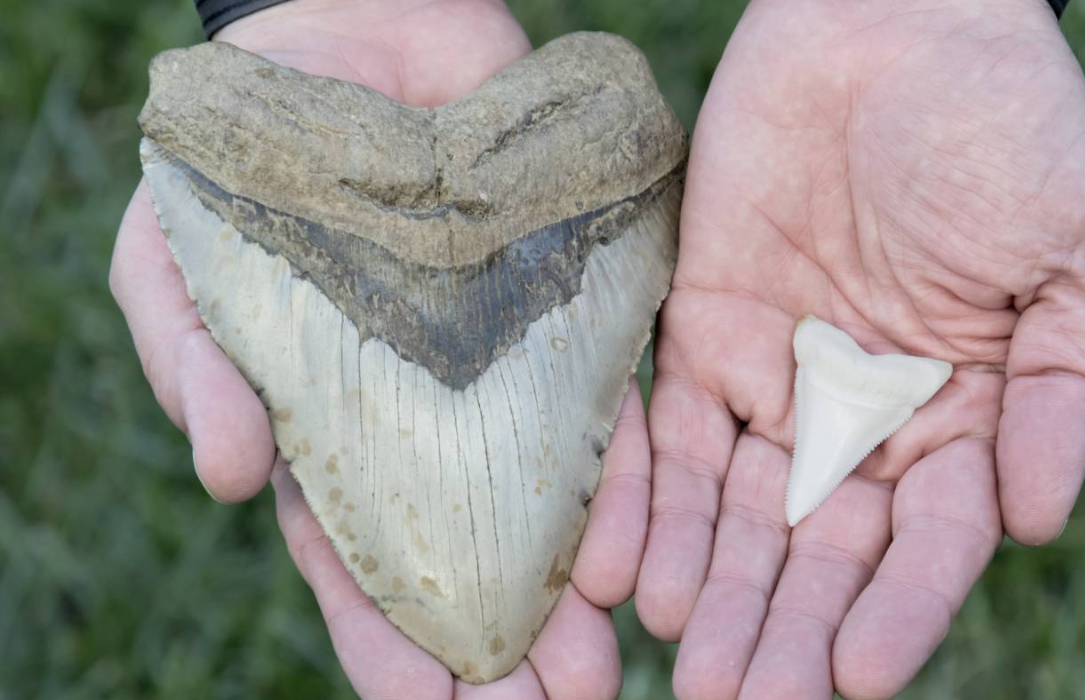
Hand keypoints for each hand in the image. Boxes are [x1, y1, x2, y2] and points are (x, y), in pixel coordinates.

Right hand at [110, 2, 650, 696]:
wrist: (344, 45)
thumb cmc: (244, 165)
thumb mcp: (183, 262)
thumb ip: (194, 362)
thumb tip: (224, 476)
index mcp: (331, 434)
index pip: (361, 563)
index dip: (391, 643)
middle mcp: (428, 423)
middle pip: (466, 556)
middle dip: (501, 647)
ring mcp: (500, 375)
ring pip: (542, 503)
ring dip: (571, 590)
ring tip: (601, 668)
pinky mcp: (565, 316)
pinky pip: (600, 407)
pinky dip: (617, 478)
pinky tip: (632, 551)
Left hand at [634, 0, 1084, 697]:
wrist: (892, 20)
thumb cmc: (1010, 124)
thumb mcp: (1083, 252)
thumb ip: (1069, 391)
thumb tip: (1039, 523)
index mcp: (964, 416)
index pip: (929, 542)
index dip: (899, 611)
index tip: (855, 676)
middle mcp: (863, 417)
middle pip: (820, 550)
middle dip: (783, 630)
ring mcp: (775, 379)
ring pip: (734, 512)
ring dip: (710, 591)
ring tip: (685, 668)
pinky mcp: (697, 333)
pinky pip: (660, 434)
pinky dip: (639, 503)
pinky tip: (621, 574)